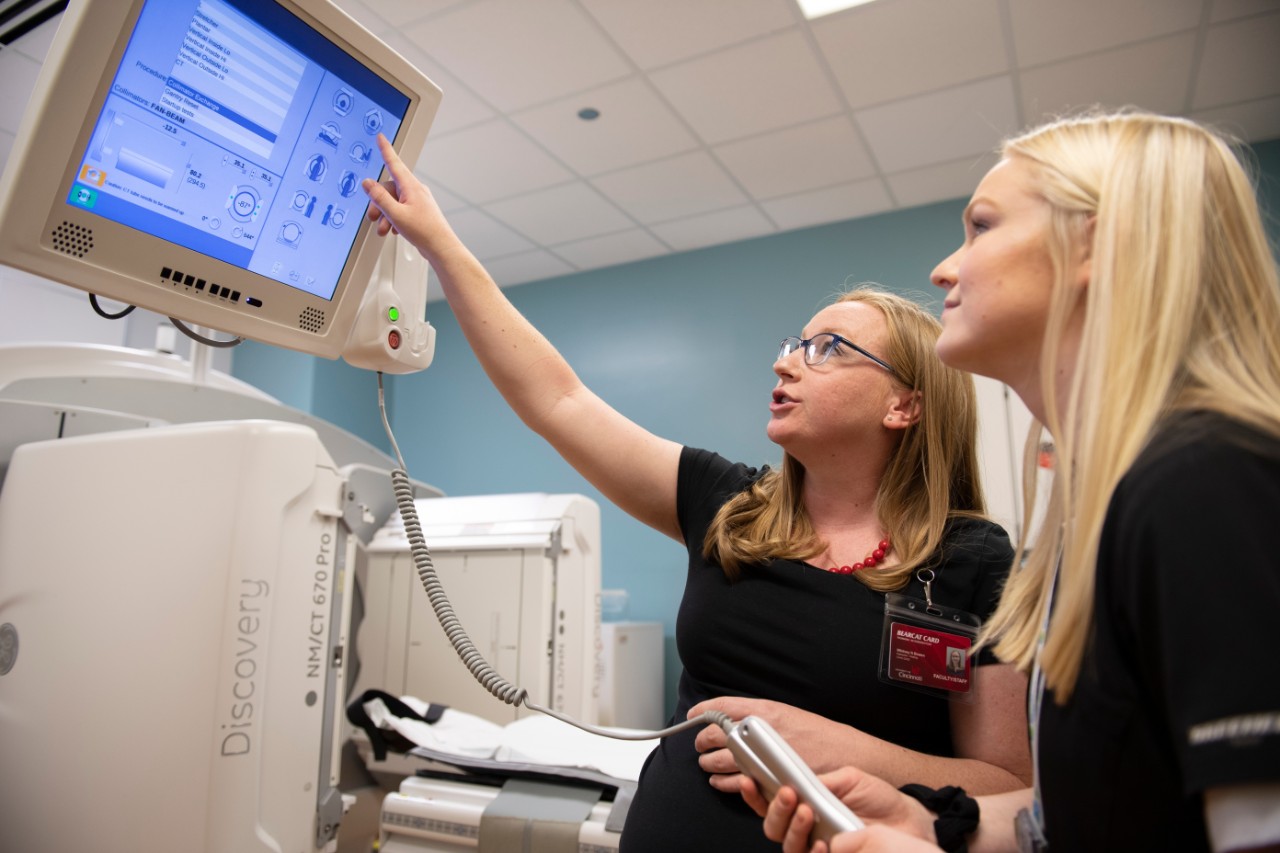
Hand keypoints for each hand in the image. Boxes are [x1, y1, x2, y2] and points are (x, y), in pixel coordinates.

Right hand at [361, 134, 462, 261]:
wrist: (441, 248)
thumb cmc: (424, 231)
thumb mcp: (395, 214)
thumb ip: (379, 198)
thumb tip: (368, 183)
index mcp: (411, 187)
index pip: (394, 163)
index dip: (386, 150)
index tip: (381, 137)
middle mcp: (416, 191)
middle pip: (389, 189)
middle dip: (378, 203)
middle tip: (373, 217)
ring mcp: (418, 202)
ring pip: (394, 202)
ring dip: (385, 215)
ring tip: (384, 229)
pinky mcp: (419, 212)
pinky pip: (401, 210)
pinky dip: (394, 219)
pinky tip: (394, 231)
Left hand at [689, 697, 841, 792]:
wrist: (843, 753)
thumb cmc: (817, 733)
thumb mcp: (786, 713)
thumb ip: (758, 715)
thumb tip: (732, 718)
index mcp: (763, 711)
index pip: (721, 707)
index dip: (702, 711)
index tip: (694, 714)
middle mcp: (759, 733)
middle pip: (714, 735)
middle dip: (702, 740)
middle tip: (701, 743)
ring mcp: (761, 758)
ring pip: (719, 761)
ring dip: (708, 762)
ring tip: (707, 762)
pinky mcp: (766, 779)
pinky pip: (734, 782)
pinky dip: (721, 782)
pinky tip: (718, 780)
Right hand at [744, 768, 937, 852]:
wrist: (908, 820)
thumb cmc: (879, 799)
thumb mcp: (849, 779)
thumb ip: (821, 780)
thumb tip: (797, 779)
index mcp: (805, 803)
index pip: (770, 801)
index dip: (754, 793)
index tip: (749, 778)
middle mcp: (806, 828)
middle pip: (772, 826)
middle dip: (774, 808)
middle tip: (788, 793)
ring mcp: (817, 847)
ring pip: (787, 845)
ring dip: (793, 827)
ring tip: (807, 811)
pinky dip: (814, 852)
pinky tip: (824, 842)